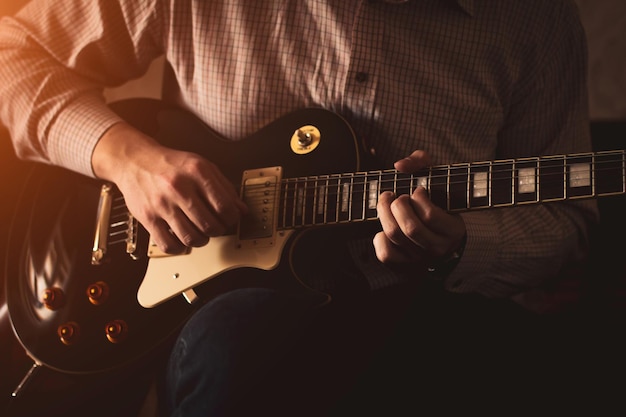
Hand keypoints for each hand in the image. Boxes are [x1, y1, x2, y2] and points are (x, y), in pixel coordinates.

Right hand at [92, 122, 246, 253]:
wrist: (135, 161)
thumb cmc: (170, 164)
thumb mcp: (202, 166)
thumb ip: (224, 187)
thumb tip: (241, 209)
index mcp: (197, 172)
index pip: (225, 206)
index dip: (232, 218)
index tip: (230, 219)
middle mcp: (179, 188)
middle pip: (210, 225)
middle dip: (218, 230)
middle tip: (216, 226)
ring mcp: (162, 204)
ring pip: (191, 238)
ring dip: (201, 240)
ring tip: (200, 232)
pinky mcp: (148, 218)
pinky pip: (168, 245)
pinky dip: (179, 248)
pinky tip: (182, 238)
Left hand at [373, 150, 465, 269]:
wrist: (442, 237)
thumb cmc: (436, 201)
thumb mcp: (436, 178)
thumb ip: (421, 162)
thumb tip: (399, 166)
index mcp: (453, 229)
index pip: (430, 215)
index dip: (418, 198)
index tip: (417, 190)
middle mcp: (438, 248)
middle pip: (410, 228)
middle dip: (397, 206)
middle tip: (396, 196)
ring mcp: (420, 259)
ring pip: (396, 236)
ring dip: (385, 214)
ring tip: (387, 204)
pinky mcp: (403, 266)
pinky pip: (386, 254)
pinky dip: (379, 238)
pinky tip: (385, 227)